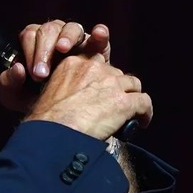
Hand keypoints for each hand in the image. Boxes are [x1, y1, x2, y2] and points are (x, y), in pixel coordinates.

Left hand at [0, 20, 110, 111]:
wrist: (62, 115)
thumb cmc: (37, 100)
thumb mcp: (15, 96)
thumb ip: (8, 82)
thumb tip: (17, 69)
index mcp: (34, 42)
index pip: (30, 35)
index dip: (30, 51)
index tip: (33, 74)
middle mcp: (55, 36)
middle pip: (49, 30)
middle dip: (44, 50)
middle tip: (42, 73)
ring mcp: (77, 40)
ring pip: (72, 28)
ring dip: (67, 37)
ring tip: (63, 49)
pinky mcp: (97, 49)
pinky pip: (100, 38)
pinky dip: (100, 34)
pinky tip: (99, 34)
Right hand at [23, 53, 152, 140]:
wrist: (54, 132)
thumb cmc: (47, 119)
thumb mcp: (48, 91)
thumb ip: (65, 86)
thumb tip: (76, 98)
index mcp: (73, 63)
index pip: (96, 60)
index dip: (101, 75)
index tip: (101, 87)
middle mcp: (93, 68)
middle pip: (116, 72)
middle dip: (116, 87)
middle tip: (113, 103)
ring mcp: (111, 84)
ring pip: (133, 84)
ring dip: (131, 97)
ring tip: (131, 112)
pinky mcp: (124, 102)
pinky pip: (144, 102)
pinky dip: (145, 112)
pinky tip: (142, 121)